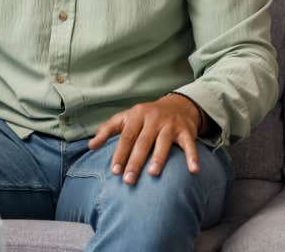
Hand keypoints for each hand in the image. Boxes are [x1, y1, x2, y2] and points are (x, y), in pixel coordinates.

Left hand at [88, 94, 202, 184]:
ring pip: (164, 142)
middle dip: (135, 161)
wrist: (178, 104)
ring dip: (159, 158)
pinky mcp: (186, 131)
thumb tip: (91, 145)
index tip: (114, 171)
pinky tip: (193, 170)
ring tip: (152, 174)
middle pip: (143, 141)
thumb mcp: (127, 117)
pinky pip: (189, 145)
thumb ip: (108, 129)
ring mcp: (171, 124)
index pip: (127, 135)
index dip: (120, 153)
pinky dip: (192, 157)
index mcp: (138, 114)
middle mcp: (155, 118)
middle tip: (128, 180)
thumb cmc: (147, 116)